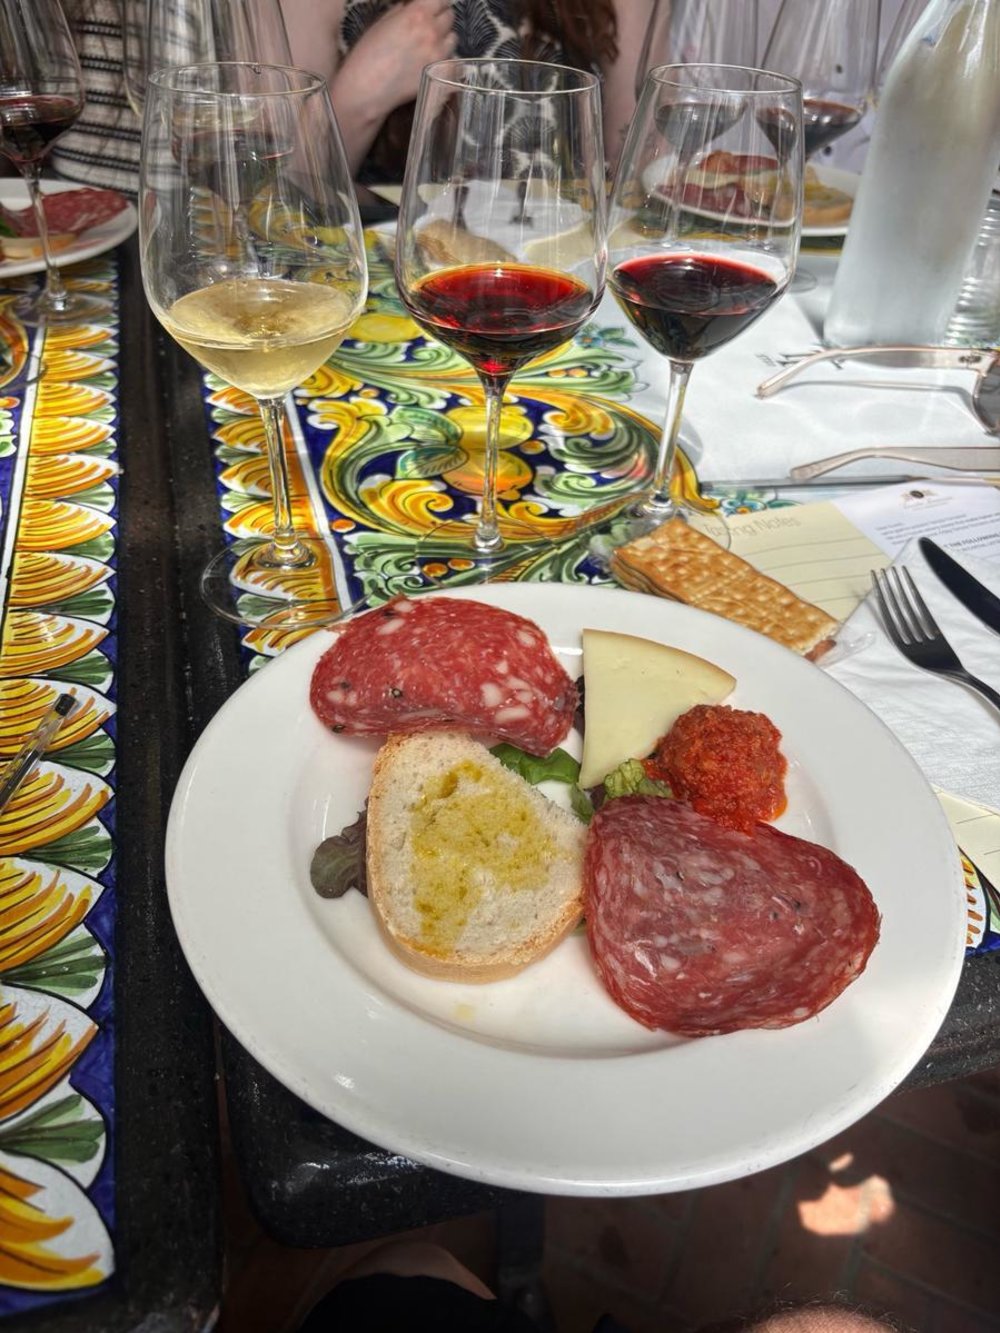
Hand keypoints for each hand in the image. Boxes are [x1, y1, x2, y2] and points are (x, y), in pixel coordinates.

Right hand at [341, 0, 455, 112]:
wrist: (367, 88)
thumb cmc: (368, 55)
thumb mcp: (383, 22)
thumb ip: (404, 11)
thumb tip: (413, 7)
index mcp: (417, 14)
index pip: (441, 0)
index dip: (438, 3)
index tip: (434, 7)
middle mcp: (432, 31)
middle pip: (449, 16)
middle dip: (441, 18)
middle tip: (430, 25)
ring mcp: (438, 53)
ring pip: (453, 38)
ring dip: (445, 38)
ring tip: (431, 44)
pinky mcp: (440, 73)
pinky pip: (451, 60)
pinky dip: (445, 58)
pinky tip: (432, 61)